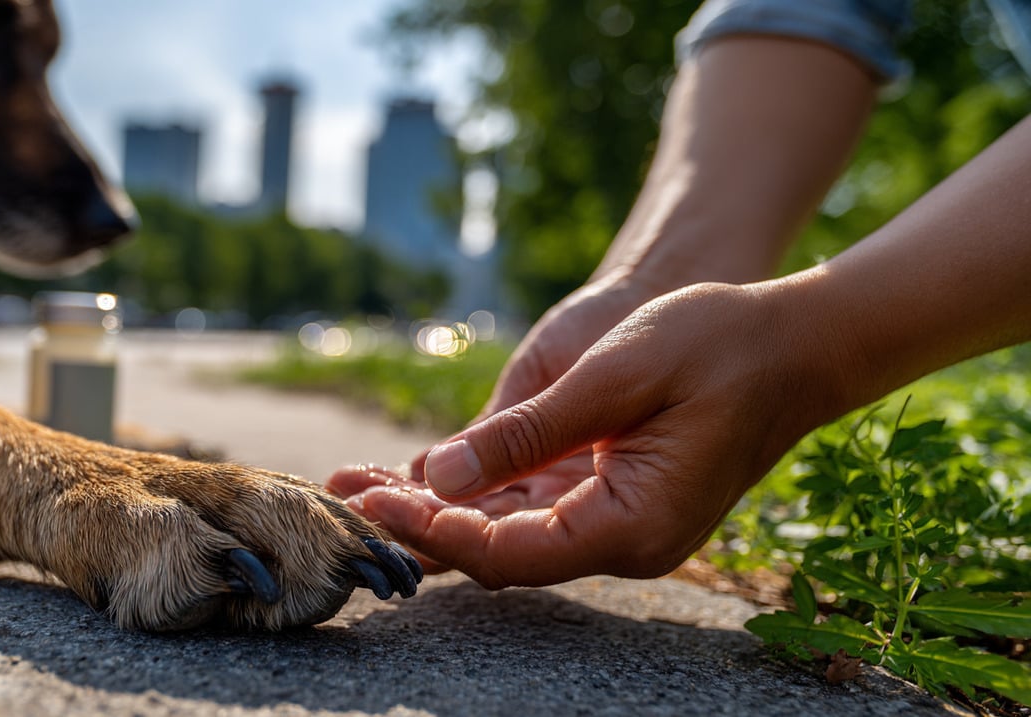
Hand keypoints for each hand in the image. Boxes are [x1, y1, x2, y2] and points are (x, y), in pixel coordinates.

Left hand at [331, 282, 847, 587]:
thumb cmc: (715, 345)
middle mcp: (620, 539)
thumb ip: (527, 434)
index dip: (433, 530)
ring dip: (434, 507)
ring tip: (355, 481)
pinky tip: (414, 473)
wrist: (788, 342)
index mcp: (632, 525)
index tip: (366, 501)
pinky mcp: (605, 496)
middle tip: (339, 494)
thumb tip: (440, 479)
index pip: (508, 552)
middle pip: (496, 551)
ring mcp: (613, 522)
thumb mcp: (615, 377)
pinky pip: (525, 506)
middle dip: (416, 523)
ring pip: (504, 530)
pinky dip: (470, 491)